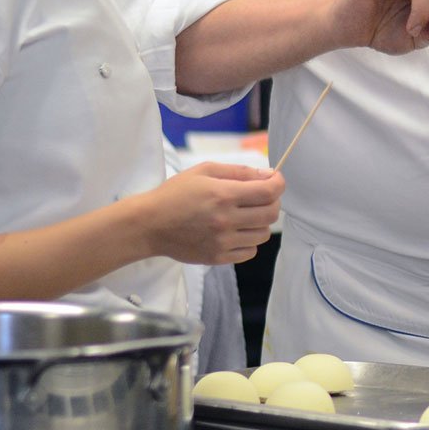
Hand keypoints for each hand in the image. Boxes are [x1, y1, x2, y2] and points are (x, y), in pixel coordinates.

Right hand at [142, 163, 283, 264]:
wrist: (150, 225)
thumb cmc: (175, 193)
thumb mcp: (204, 171)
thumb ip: (239, 172)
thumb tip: (268, 175)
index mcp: (224, 195)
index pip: (268, 192)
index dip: (278, 184)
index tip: (275, 180)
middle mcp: (226, 220)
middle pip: (271, 214)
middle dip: (272, 202)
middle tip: (261, 197)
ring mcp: (223, 242)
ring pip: (263, 234)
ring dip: (260, 222)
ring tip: (245, 215)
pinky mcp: (218, 258)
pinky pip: (250, 252)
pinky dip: (249, 241)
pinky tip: (237, 231)